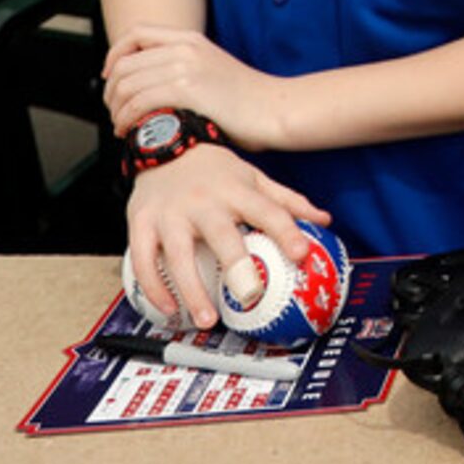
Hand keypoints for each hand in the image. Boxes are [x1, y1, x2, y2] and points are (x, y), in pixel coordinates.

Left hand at [103, 25, 291, 146]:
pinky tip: (132, 132)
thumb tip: (148, 85)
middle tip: (115, 112)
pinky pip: (139, 103)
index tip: (110, 77)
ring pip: (127, 86)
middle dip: (110, 92)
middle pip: (125, 64)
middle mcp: (185, 49)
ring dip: (116, 111)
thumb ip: (183, 68)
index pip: (135, 33)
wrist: (275, 109)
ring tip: (123, 126)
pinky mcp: (188, 91)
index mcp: (191, 39)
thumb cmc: (248, 99)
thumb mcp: (213, 68)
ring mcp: (186, 68)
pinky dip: (127, 120)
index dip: (114, 54)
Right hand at [124, 147, 326, 333]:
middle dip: (236, 265)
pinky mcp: (140, 223)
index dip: (286, 231)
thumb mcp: (253, 177)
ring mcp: (169, 214)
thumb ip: (286, 201)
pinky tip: (168, 309)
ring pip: (177, 255)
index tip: (301, 254)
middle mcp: (203, 202)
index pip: (267, 211)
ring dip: (191, 290)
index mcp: (236, 190)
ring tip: (206, 319)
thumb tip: (324, 220)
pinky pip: (143, 260)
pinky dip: (154, 287)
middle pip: (220, 235)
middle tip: (250, 296)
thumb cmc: (214, 170)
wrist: (163, 143)